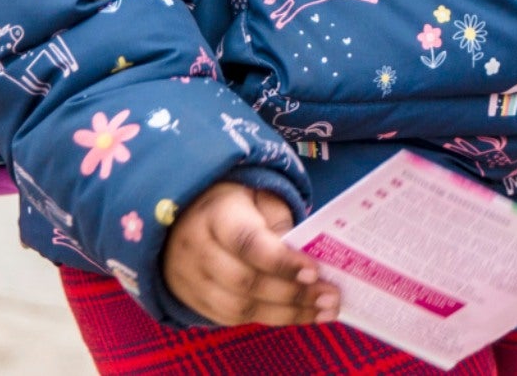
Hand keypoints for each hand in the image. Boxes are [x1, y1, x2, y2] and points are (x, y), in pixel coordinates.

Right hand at [165, 182, 335, 327]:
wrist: (185, 220)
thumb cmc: (236, 206)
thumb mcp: (259, 198)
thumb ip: (280, 223)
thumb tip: (307, 258)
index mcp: (215, 215)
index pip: (247, 243)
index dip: (282, 261)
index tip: (315, 271)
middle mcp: (196, 250)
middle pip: (244, 281)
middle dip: (292, 293)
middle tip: (330, 296)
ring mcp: (190, 280)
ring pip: (239, 307)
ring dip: (287, 313)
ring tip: (324, 311)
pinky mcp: (194, 301)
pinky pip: (233, 318)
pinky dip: (271, 319)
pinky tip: (301, 316)